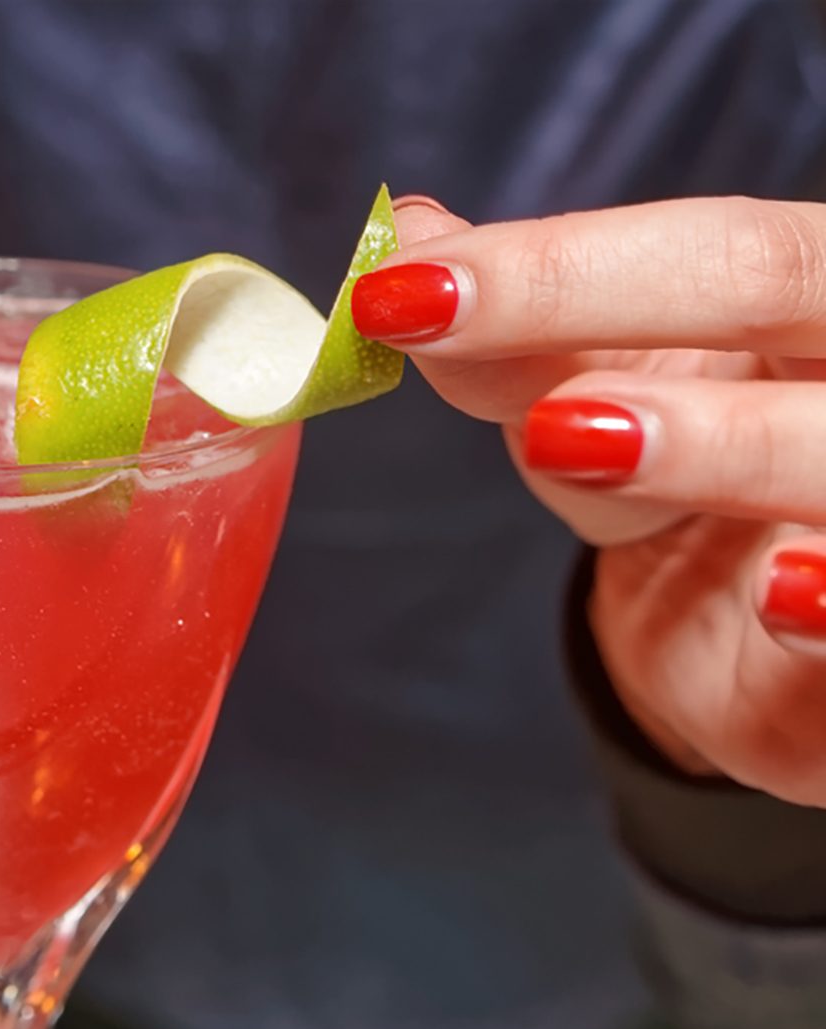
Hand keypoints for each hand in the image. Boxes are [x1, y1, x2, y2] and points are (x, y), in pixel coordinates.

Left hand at [353, 194, 825, 805]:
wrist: (748, 640)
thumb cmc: (689, 491)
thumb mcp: (595, 407)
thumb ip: (521, 334)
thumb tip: (413, 235)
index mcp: (816, 297)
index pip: (716, 245)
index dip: (554, 260)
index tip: (397, 283)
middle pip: (779, 286)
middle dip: (591, 293)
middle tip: (437, 316)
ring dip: (712, 439)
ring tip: (571, 435)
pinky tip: (777, 595)